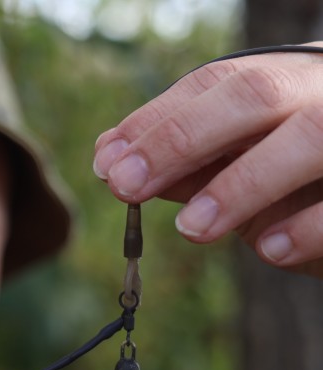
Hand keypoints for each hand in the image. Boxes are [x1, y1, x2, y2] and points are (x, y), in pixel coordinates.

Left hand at [93, 44, 322, 278]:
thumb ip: (187, 163)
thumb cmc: (298, 169)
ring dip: (242, 184)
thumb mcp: (240, 162)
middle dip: (182, 139)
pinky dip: (309, 226)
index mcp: (280, 80)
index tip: (107, 164)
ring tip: (191, 229)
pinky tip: (268, 251)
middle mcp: (320, 92)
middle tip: (126, 186)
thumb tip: (112, 164)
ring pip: (309, 137)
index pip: (212, 84)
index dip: (156, 121)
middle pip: (254, 95)